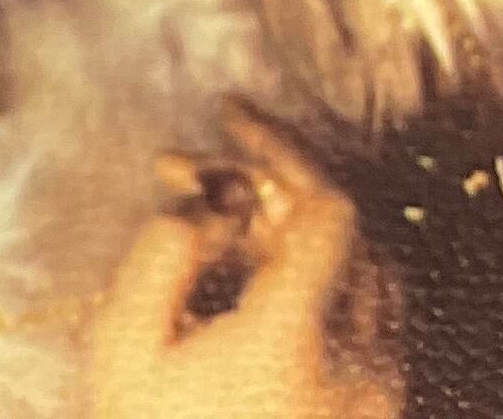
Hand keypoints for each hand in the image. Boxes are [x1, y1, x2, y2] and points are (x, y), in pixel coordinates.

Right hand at [80, 112, 402, 418]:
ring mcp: (377, 396)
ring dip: (299, 229)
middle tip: (197, 172)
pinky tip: (259, 279)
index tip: (225, 113)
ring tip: (223, 222)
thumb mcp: (125, 346)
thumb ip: (164, 249)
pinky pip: (367, 318)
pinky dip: (321, 277)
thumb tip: (207, 200)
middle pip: (345, 232)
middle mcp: (358, 364)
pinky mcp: (377, 415)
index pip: (324, 206)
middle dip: (271, 184)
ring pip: (363, 271)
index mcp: (297, 339)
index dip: (280, 144)